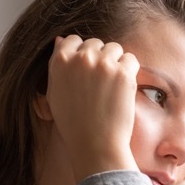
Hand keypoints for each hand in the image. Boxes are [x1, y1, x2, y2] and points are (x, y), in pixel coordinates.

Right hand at [37, 35, 138, 181]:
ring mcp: (103, 64)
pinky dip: (130, 70)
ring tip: (113, 84)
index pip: (73, 40)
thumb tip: (60, 40)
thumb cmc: (73, 123)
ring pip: (115, 48)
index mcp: (60, 61)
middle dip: (100, 57)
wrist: (94, 143)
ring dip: (116, 62)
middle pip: (95, 43)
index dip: (81, 53)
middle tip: (102, 81)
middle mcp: (81, 58)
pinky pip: (131, 59)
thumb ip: (57, 66)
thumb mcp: (54, 93)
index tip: (87, 69)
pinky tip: (124, 86)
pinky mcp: (123, 73)